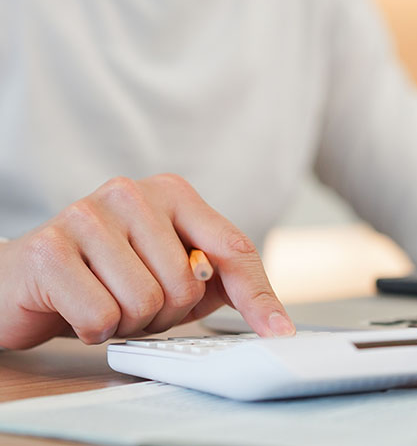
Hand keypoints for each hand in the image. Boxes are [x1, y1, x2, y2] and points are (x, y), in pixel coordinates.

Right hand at [0, 174, 294, 349]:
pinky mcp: (50, 248)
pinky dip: (95, 329)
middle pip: (188, 286)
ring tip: (107, 299)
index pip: (232, 248)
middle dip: (165, 313)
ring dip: (129, 321)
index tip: (279, 332)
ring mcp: (88, 215)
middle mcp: (132, 193)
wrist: (27, 280)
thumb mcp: (177, 275)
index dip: (258, 297)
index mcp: (172, 193)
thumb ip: (225, 285)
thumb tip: (275, 323)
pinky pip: (102, 316)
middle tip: (135, 300)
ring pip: (147, 302)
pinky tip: (78, 307)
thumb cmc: (110, 275)